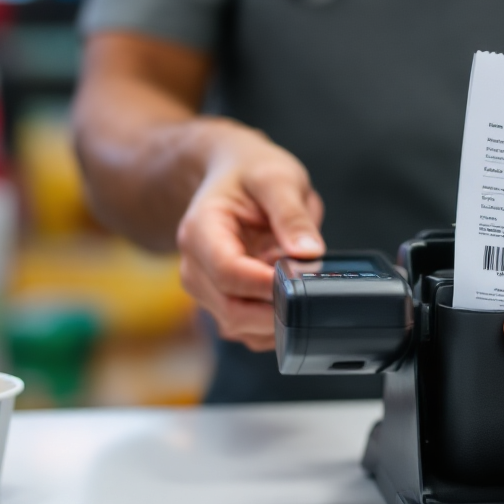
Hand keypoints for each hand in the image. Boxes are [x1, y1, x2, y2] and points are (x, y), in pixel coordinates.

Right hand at [177, 125, 323, 350]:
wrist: (232, 172)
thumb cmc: (251, 172)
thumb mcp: (278, 178)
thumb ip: (293, 216)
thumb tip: (309, 254)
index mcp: (200, 230)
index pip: (228, 272)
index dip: (267, 283)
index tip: (302, 278)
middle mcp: (194, 265)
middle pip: (231, 309)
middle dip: (276, 307)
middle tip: (309, 284)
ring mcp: (204, 288)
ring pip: (238, 326)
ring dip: (275, 315)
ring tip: (293, 278)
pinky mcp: (220, 303)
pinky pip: (246, 331)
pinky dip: (272, 323)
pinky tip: (286, 292)